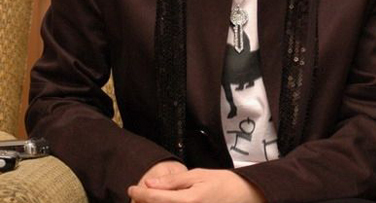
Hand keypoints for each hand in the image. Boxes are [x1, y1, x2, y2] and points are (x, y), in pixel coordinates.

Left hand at [128, 168, 265, 202]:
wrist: (244, 197)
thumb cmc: (222, 183)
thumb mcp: (198, 175)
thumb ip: (173, 181)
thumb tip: (150, 183)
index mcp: (188, 201)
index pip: (155, 199)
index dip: (139, 193)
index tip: (131, 188)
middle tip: (138, 196)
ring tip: (149, 200)